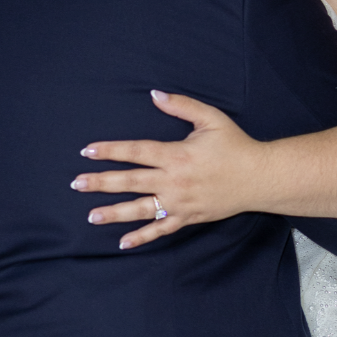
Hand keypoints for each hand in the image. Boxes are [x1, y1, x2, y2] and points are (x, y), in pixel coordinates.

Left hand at [71, 90, 268, 248]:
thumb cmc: (235, 145)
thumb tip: (155, 94)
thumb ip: (181, 105)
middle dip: (101, 182)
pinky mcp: (187, 217)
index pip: (135, 151)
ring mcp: (179, 202)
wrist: (259, 178)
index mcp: (176, 154)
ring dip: (114, 213)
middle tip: (77, 184)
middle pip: (130, 182)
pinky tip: (123, 242)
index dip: (110, 151)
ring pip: (141, 209)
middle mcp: (173, 180)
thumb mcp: (211, 118)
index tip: (87, 152)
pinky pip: (161, 229)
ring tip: (91, 215)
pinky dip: (142, 237)